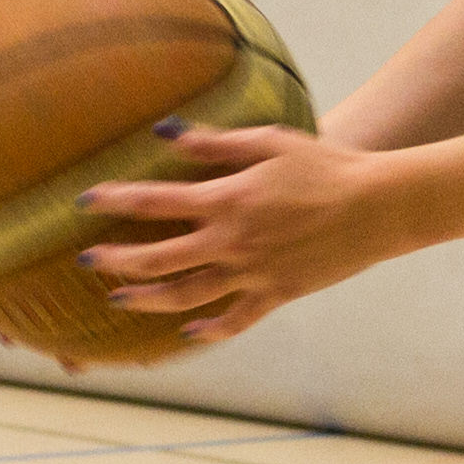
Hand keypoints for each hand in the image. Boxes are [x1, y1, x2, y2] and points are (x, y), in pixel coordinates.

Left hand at [77, 127, 411, 343]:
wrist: (379, 206)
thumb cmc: (325, 165)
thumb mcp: (269, 142)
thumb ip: (215, 142)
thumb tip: (166, 131)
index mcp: (227, 199)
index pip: (155, 200)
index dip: (115, 199)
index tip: (84, 200)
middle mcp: (232, 241)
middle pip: (159, 259)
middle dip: (117, 260)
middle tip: (87, 262)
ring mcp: (254, 273)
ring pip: (187, 295)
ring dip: (147, 299)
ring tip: (119, 301)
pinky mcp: (278, 294)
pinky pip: (236, 320)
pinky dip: (209, 329)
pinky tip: (188, 332)